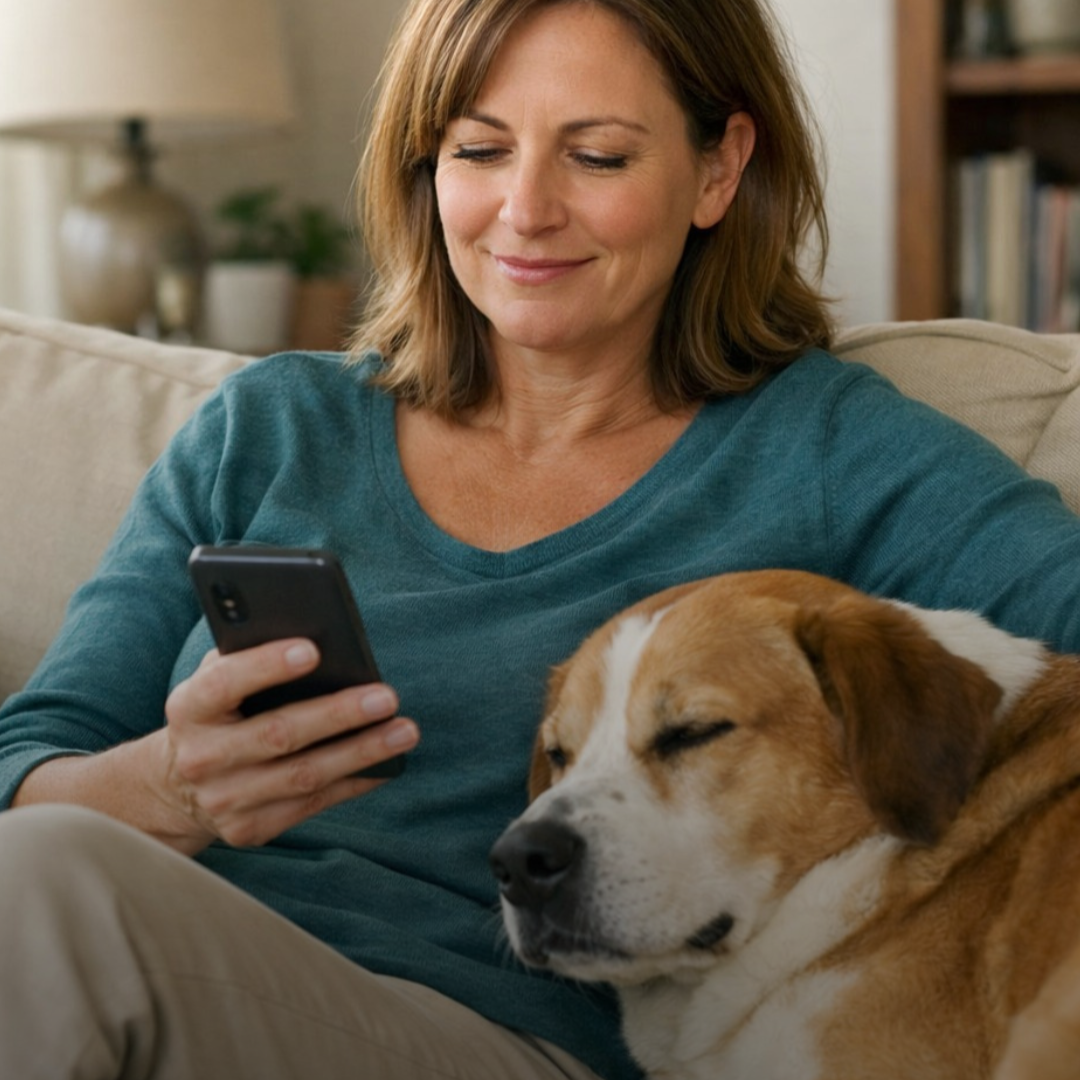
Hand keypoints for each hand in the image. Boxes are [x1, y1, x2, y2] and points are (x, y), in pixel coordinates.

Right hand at [161, 639, 418, 849]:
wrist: (177, 786)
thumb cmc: (219, 712)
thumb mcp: (216, 680)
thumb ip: (249, 655)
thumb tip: (315, 637)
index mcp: (189, 708)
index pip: (224, 683)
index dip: (266, 667)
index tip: (313, 650)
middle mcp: (202, 758)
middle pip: (278, 735)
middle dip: (337, 715)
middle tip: (386, 696)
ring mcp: (224, 799)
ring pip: (303, 775)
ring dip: (361, 753)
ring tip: (404, 731)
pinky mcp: (249, 829)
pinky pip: (313, 804)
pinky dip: (354, 782)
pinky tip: (387, 764)